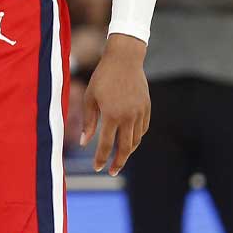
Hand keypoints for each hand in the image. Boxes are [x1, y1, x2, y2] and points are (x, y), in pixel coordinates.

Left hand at [80, 34, 150, 175]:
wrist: (124, 59)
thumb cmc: (103, 77)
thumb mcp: (90, 98)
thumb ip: (88, 122)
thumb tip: (84, 143)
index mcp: (112, 115)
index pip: (106, 145)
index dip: (101, 159)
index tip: (97, 168)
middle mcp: (128, 117)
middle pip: (125, 148)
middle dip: (118, 163)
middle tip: (112, 172)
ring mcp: (140, 113)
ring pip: (136, 140)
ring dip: (127, 151)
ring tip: (119, 157)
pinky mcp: (147, 107)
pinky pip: (143, 129)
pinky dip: (137, 137)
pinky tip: (130, 140)